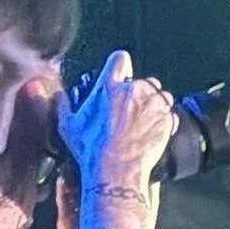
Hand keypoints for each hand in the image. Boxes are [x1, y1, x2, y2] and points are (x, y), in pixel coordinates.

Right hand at [58, 50, 173, 222]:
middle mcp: (134, 89)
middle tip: (130, 115)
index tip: (121, 77)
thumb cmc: (92, 150)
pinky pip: (169, 113)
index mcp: (109, 86)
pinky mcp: (167, 117)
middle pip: (143, 81)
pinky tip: (151, 135)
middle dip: (139, 94)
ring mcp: (153, 102)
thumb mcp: (68, 127)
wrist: (118, 171)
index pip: (120, 58)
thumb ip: (63, 105)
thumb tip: (60, 96)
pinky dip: (164, 122)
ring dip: (154, 106)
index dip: (120, 67)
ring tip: (142, 126)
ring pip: (160, 95)